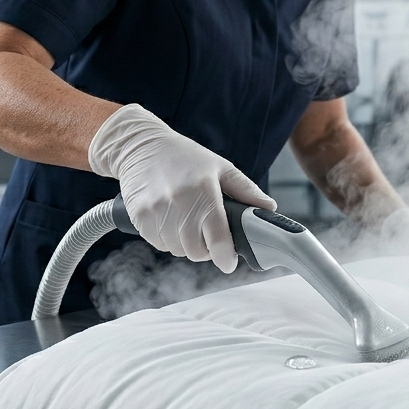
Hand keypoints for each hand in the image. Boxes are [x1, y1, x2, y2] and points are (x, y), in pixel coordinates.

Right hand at [88, 104, 275, 271]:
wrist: (140, 146)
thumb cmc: (184, 156)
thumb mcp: (220, 167)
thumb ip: (246, 190)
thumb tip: (268, 209)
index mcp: (204, 192)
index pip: (218, 239)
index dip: (226, 258)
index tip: (229, 262)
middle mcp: (179, 203)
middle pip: (196, 252)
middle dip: (206, 250)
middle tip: (208, 235)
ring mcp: (156, 211)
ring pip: (177, 250)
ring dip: (185, 244)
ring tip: (187, 222)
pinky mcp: (139, 217)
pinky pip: (158, 244)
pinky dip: (167, 239)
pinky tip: (169, 220)